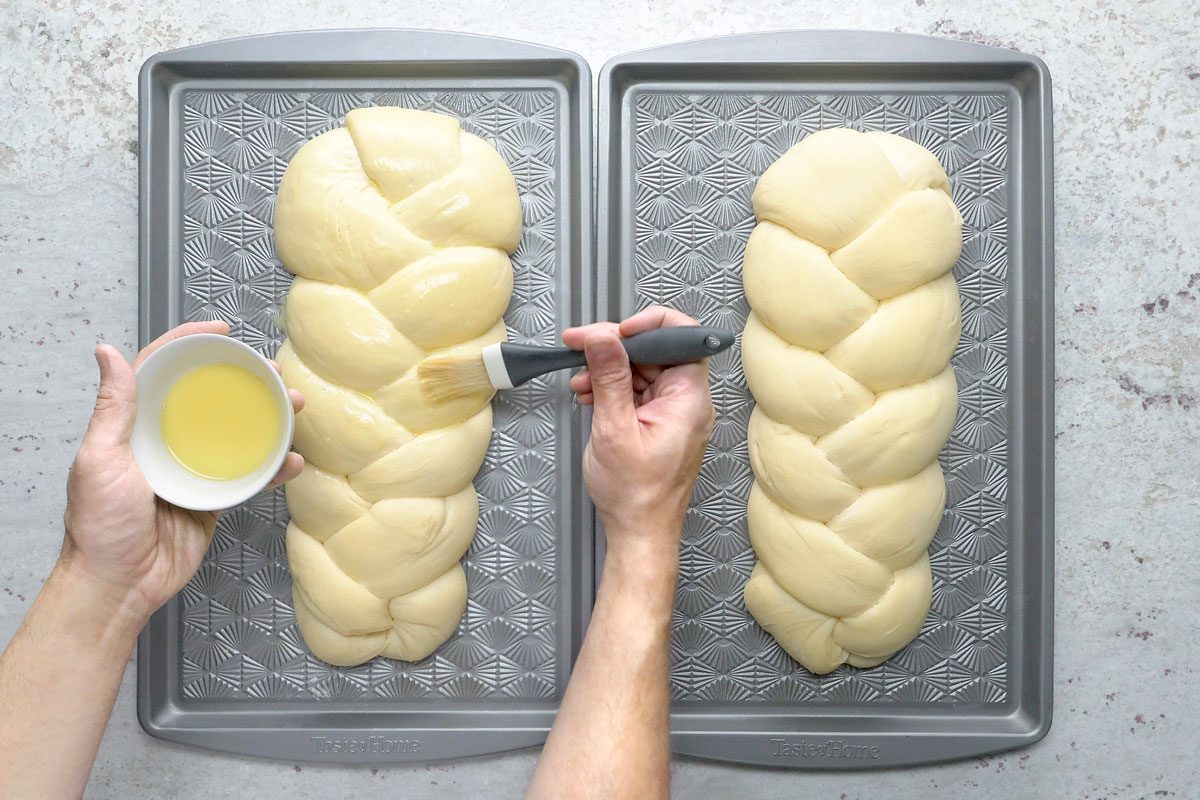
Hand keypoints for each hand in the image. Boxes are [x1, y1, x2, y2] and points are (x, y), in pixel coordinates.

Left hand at [60, 321, 304, 623]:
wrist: (119, 585)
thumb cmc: (100, 527)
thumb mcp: (100, 459)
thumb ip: (112, 408)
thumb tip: (105, 351)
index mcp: (135, 426)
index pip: (163, 371)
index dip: (190, 344)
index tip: (221, 331)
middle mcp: (166, 441)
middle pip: (209, 397)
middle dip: (244, 379)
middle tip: (273, 370)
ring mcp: (193, 469)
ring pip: (237, 432)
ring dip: (269, 417)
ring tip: (295, 405)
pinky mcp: (215, 498)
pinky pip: (250, 476)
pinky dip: (274, 467)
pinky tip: (293, 460)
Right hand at [564, 306, 714, 549]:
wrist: (639, 534)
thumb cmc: (635, 495)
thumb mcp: (614, 429)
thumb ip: (609, 377)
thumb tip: (602, 337)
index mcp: (689, 399)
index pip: (682, 336)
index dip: (648, 325)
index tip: (615, 331)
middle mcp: (688, 402)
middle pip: (657, 351)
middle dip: (616, 348)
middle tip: (581, 347)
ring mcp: (675, 413)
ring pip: (644, 370)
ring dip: (609, 370)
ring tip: (580, 381)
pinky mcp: (660, 423)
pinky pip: (638, 392)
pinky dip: (613, 389)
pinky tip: (589, 395)